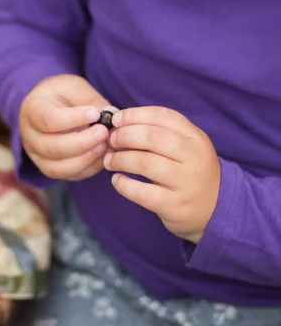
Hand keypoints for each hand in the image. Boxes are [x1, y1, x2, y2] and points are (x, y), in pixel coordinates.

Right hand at [19, 74, 115, 180]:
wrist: (46, 107)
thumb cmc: (61, 95)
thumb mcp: (74, 87)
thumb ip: (92, 100)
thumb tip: (111, 115)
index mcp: (32, 110)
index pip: (49, 120)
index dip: (73, 119)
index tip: (95, 113)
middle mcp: (30, 137)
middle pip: (53, 147)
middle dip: (82, 142)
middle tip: (104, 132)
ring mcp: (37, 156)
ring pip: (59, 167)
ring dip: (85, 159)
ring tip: (105, 145)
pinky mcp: (50, 168)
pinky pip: (69, 175)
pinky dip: (88, 168)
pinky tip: (102, 155)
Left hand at [104, 106, 220, 242]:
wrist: (215, 210)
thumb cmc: (188, 172)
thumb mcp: (185, 148)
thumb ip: (158, 133)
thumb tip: (119, 122)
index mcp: (196, 137)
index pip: (164, 116)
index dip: (135, 115)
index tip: (115, 119)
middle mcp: (194, 157)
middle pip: (152, 138)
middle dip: (124, 136)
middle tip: (110, 141)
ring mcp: (186, 182)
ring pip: (145, 163)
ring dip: (120, 159)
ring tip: (109, 161)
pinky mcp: (175, 205)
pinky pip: (142, 192)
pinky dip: (123, 185)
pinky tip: (117, 180)